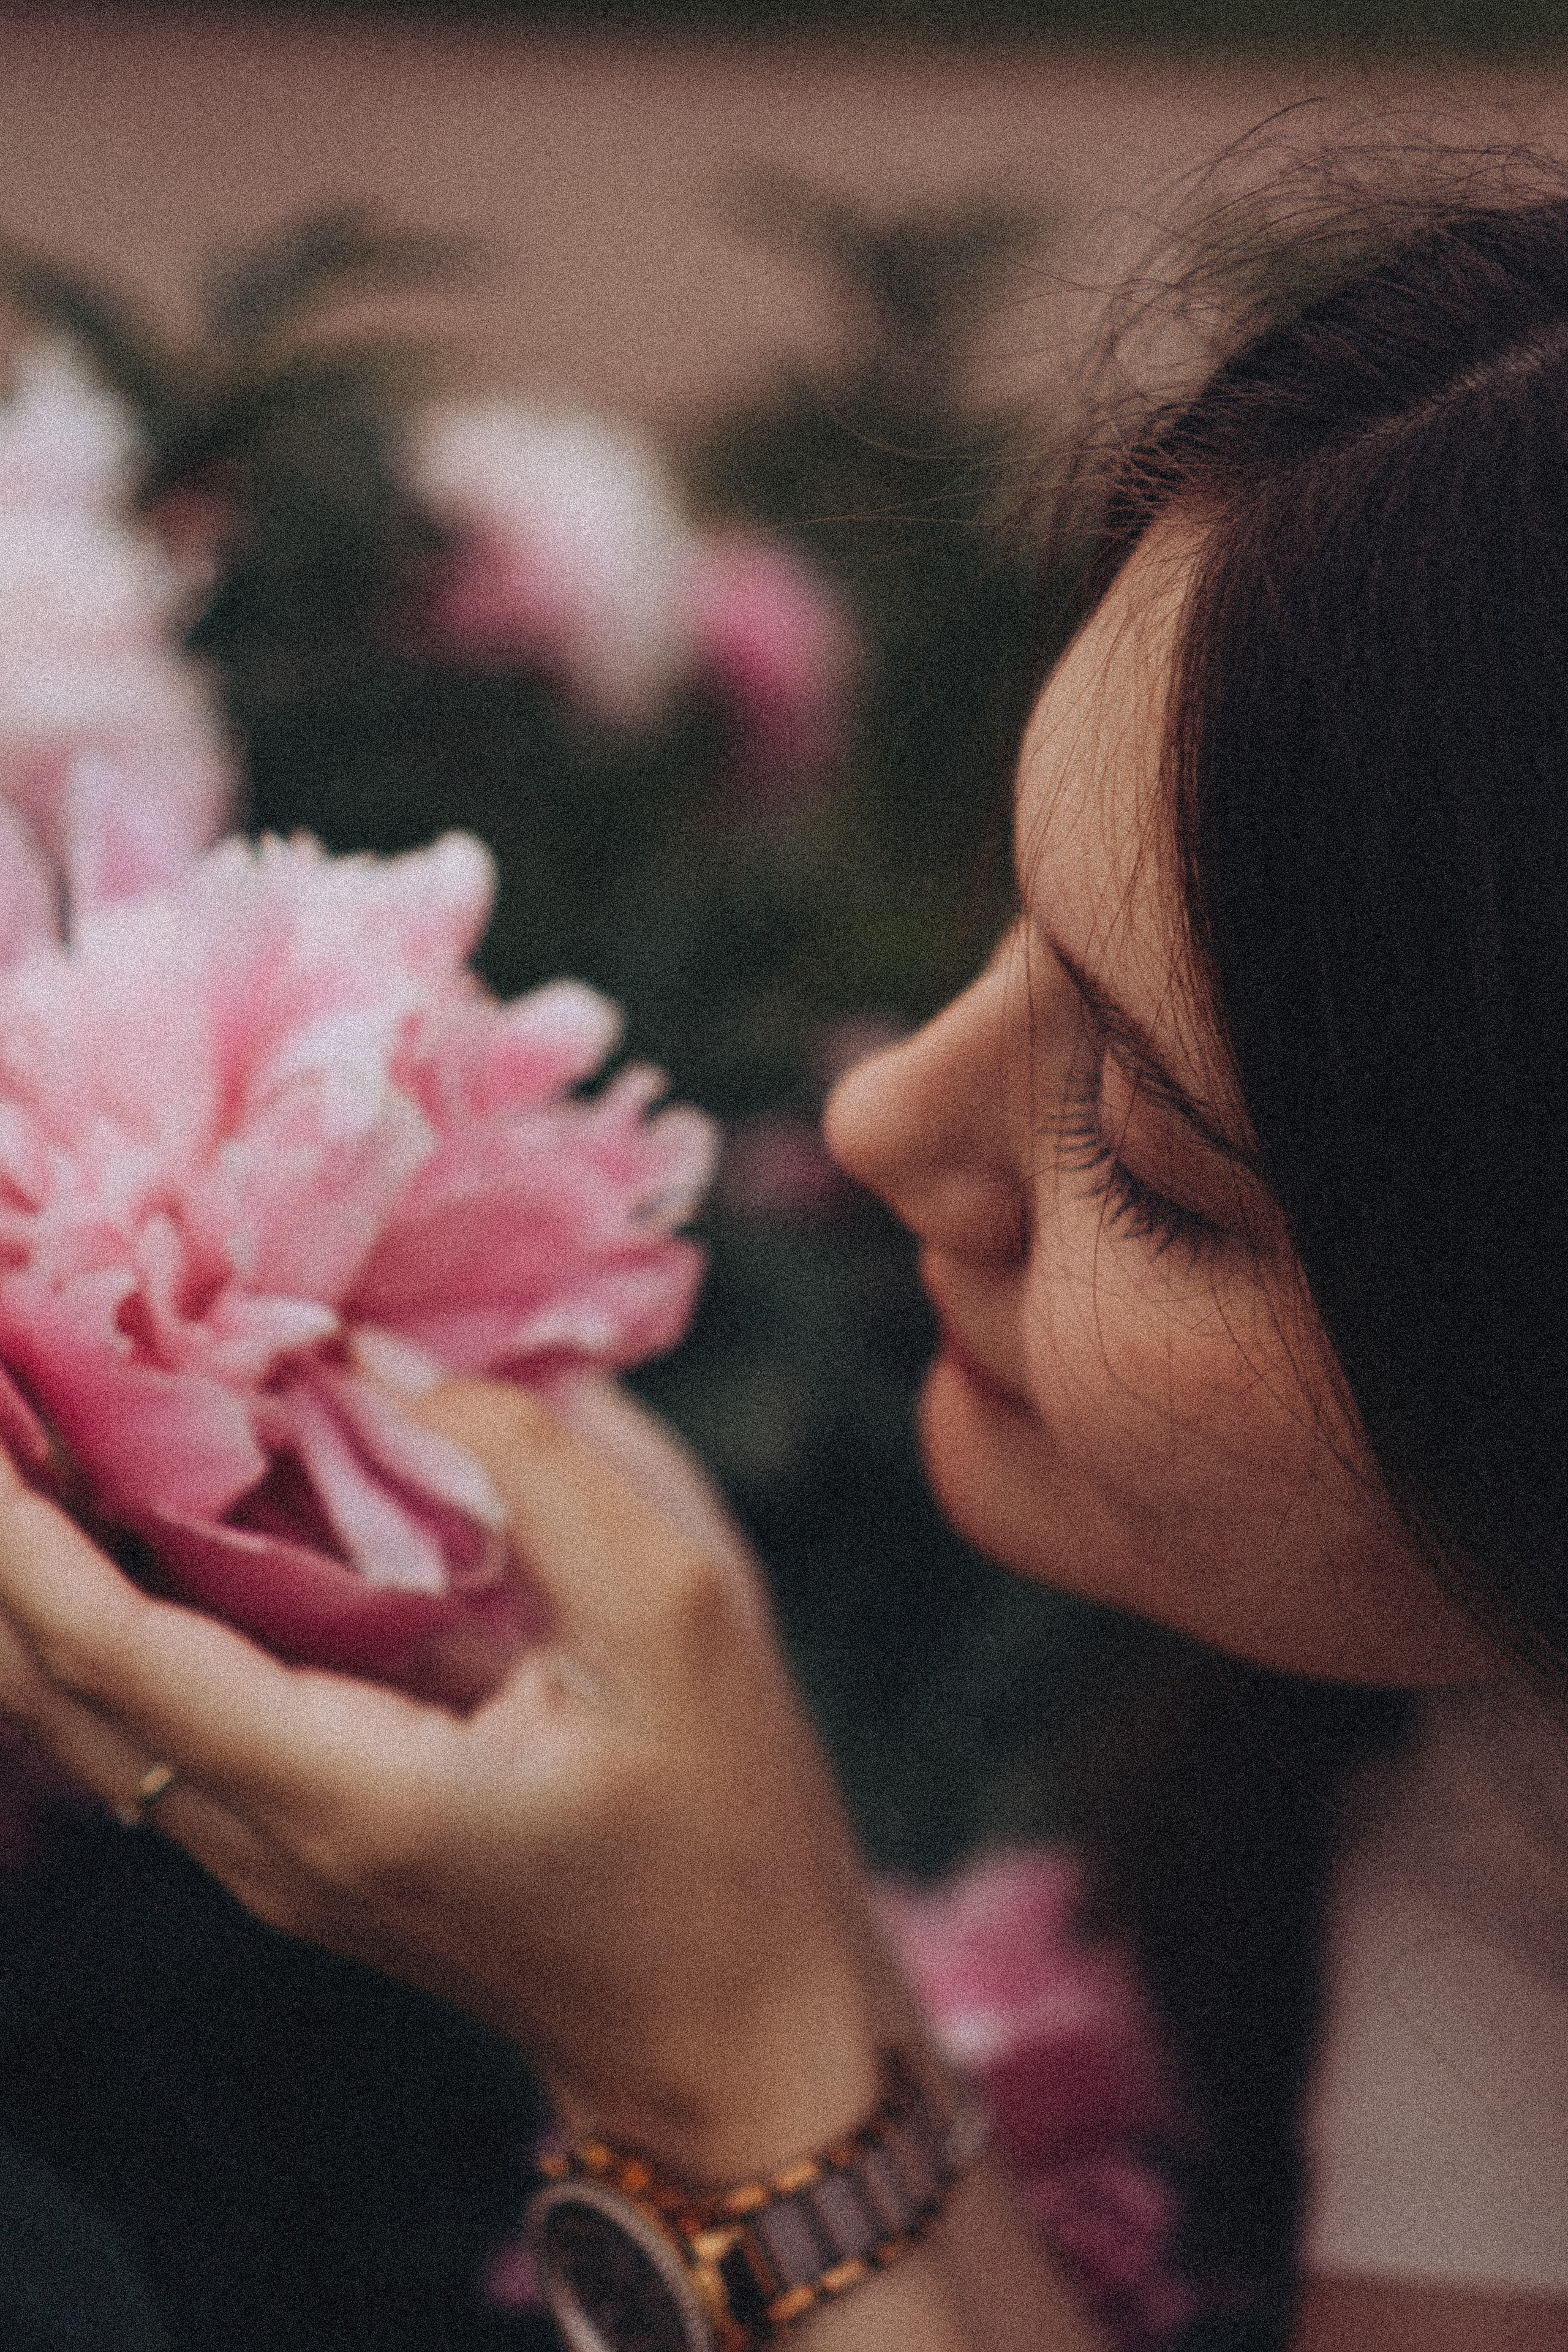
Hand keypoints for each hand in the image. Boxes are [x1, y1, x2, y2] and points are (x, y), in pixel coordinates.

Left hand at [0, 1377, 903, 2181]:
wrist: (737, 2029)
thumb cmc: (729, 1827)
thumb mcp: (679, 1612)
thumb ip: (533, 1466)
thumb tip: (379, 1356)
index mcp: (349, 1793)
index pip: (112, 1650)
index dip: (18, 1527)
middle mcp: (271, 1840)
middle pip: (59, 1684)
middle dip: (3, 1537)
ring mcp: (275, 1857)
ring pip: (93, 1709)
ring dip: (41, 1573)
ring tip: (37, 1419)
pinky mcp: (305, 1844)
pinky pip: (160, 1720)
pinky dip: (112, 1610)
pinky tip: (139, 1509)